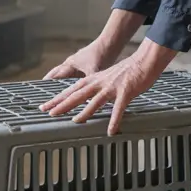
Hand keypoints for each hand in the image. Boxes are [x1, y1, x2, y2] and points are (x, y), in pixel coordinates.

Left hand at [38, 40, 177, 135]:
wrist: (144, 60)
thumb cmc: (128, 71)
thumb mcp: (108, 78)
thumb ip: (98, 88)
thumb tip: (90, 99)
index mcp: (94, 79)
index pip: (72, 89)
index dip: (58, 98)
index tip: (46, 105)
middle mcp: (100, 82)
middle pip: (77, 94)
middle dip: (62, 104)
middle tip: (49, 112)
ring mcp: (112, 87)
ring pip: (95, 101)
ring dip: (85, 112)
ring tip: (75, 122)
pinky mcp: (126, 91)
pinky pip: (119, 108)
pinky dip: (114, 119)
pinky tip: (111, 130)